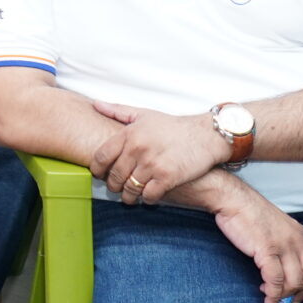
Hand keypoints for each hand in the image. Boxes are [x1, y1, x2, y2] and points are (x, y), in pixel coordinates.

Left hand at [91, 102, 233, 203]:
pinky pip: (149, 195)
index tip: (99, 175)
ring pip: (130, 189)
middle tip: (116, 188)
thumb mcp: (144, 114)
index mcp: (129, 134)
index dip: (97, 170)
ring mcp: (153, 164)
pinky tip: (149, 196)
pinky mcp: (168, 177)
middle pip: (114, 176)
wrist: (207, 135)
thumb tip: (96, 104)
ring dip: (129, 196)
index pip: (101, 157)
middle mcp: (138, 149)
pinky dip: (147, 199)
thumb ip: (118, 111)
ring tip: (131, 196)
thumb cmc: (174, 126)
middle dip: (113, 186)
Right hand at [203, 178, 302, 302]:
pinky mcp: (268, 249)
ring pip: (293, 282)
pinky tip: (266, 297)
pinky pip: (275, 280)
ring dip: (282, 297)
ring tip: (269, 300)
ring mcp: (284, 245)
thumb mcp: (278, 230)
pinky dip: (272, 293)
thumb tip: (281, 275)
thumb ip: (284, 249)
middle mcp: (298, 242)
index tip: (293, 297)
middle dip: (297, 295)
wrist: (234, 200)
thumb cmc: (250, 215)